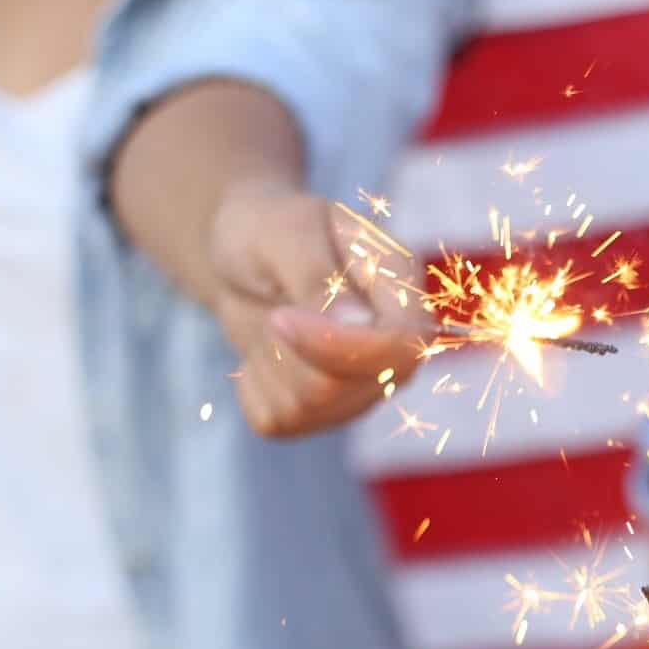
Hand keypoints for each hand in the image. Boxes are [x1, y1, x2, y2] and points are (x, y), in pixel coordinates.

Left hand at [207, 179, 433, 436]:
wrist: (244, 257)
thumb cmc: (268, 229)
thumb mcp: (282, 232)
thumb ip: (317, 273)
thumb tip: (358, 323)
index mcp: (403, 290)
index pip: (401, 345)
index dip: (339, 345)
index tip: (279, 317)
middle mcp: (396, 349)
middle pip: (346, 386)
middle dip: (289, 350)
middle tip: (272, 308)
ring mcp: (364, 387)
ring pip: (308, 407)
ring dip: (268, 361)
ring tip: (273, 321)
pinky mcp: (322, 413)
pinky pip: (278, 420)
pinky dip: (253, 385)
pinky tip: (266, 349)